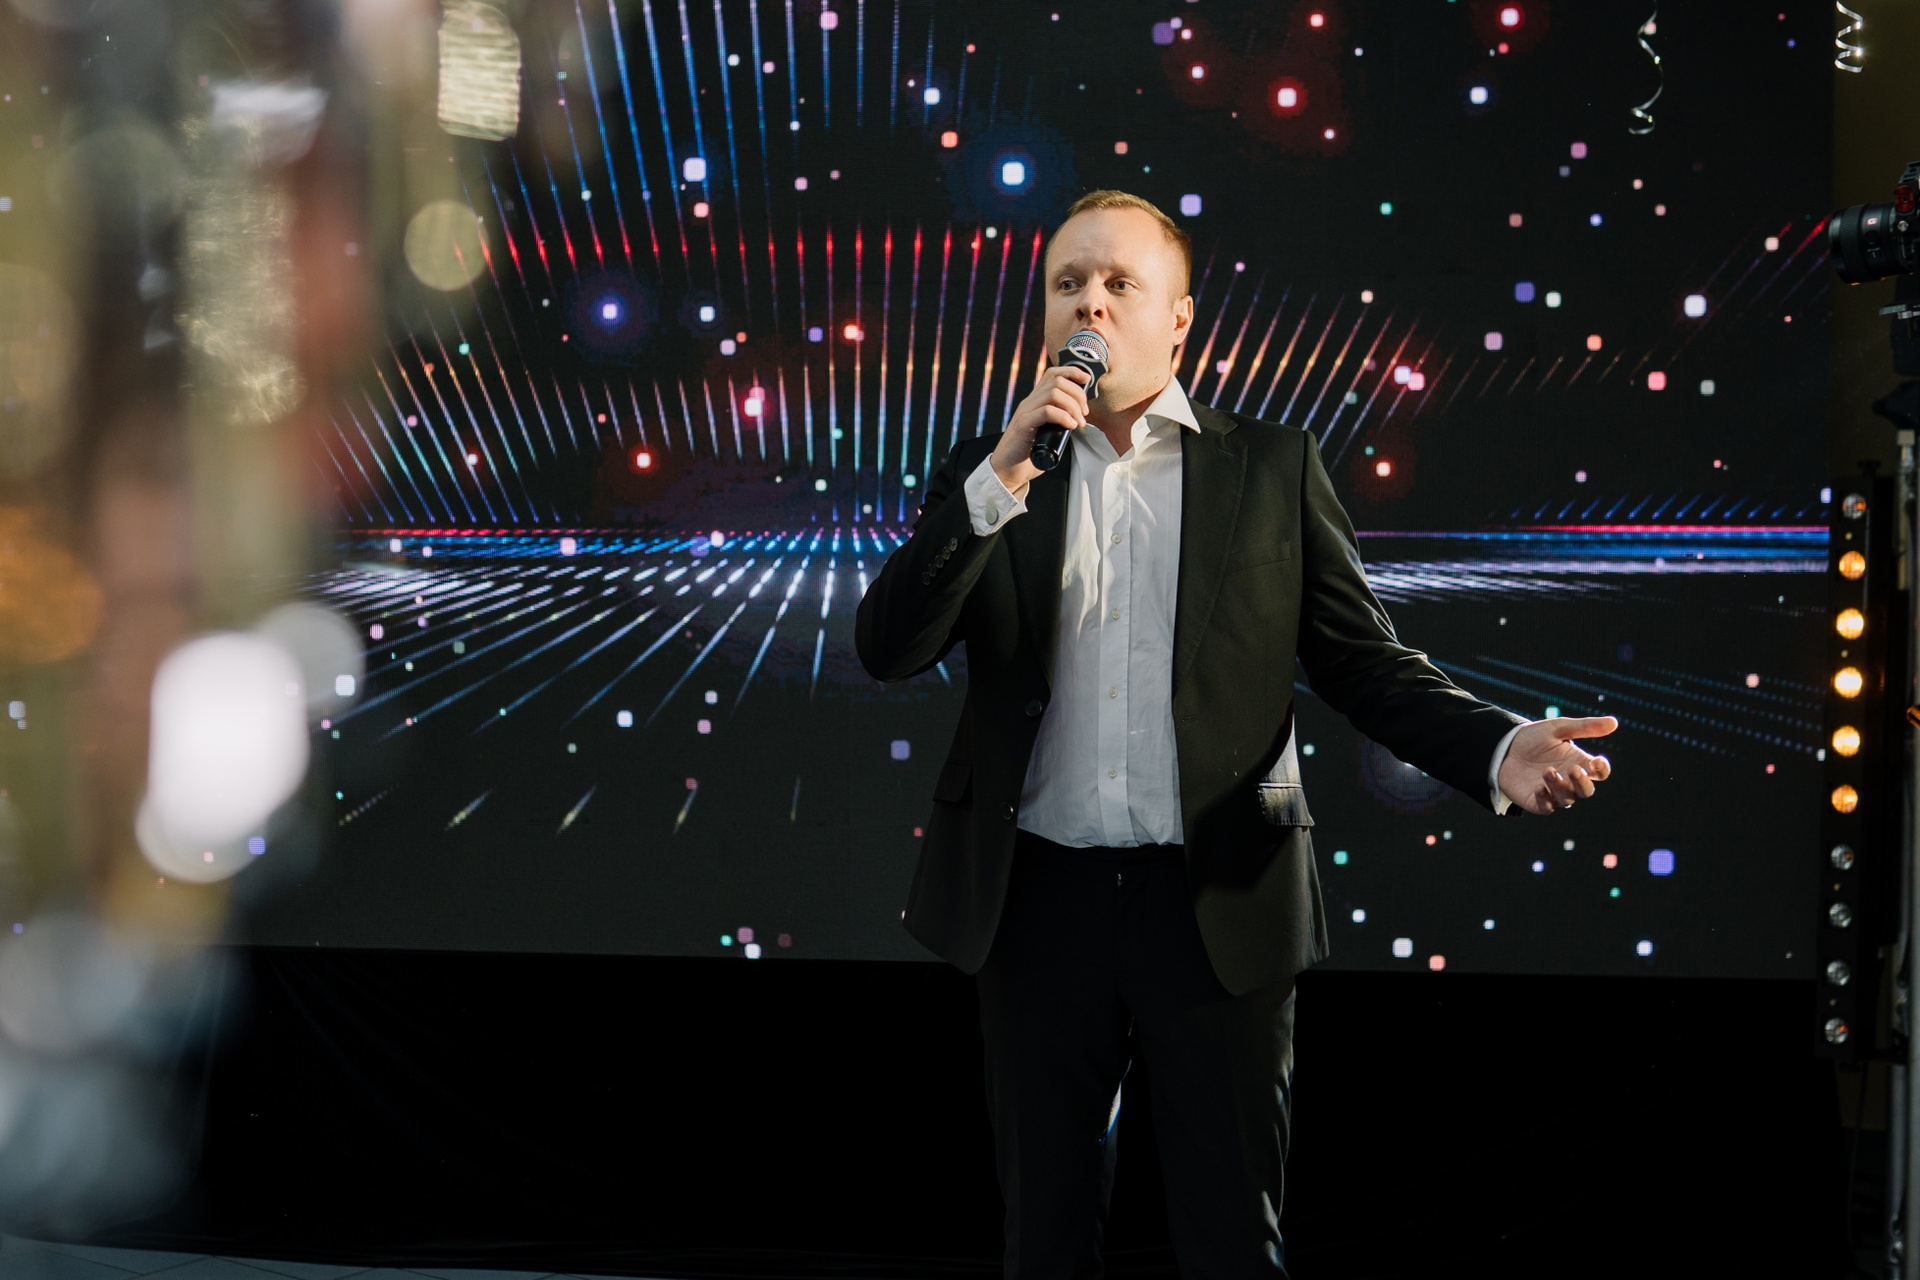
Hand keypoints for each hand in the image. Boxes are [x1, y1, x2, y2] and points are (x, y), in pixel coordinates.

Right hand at [989, 365, 1091, 496]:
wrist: (1007, 469)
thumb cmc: (1027, 453)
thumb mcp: (1046, 431)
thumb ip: (1058, 422)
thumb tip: (1079, 419)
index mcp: (1035, 401)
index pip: (1052, 374)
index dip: (1072, 372)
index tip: (1087, 381)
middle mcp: (1029, 402)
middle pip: (1057, 382)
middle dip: (1078, 394)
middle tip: (1084, 414)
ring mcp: (1025, 412)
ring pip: (1054, 393)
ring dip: (1073, 406)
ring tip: (1079, 423)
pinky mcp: (1023, 425)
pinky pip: (1047, 412)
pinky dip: (1063, 417)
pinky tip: (1070, 426)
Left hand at [1497, 716, 1617, 814]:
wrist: (1503, 747)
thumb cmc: (1534, 737)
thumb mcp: (1558, 728)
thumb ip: (1585, 727)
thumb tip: (1614, 722)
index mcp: (1579, 763)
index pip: (1599, 773)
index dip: (1602, 769)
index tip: (1596, 761)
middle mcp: (1570, 781)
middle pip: (1586, 791)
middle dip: (1582, 782)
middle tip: (1573, 769)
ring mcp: (1554, 793)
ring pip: (1566, 799)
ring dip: (1559, 786)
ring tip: (1547, 771)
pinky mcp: (1537, 802)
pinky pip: (1546, 808)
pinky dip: (1545, 801)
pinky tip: (1539, 788)